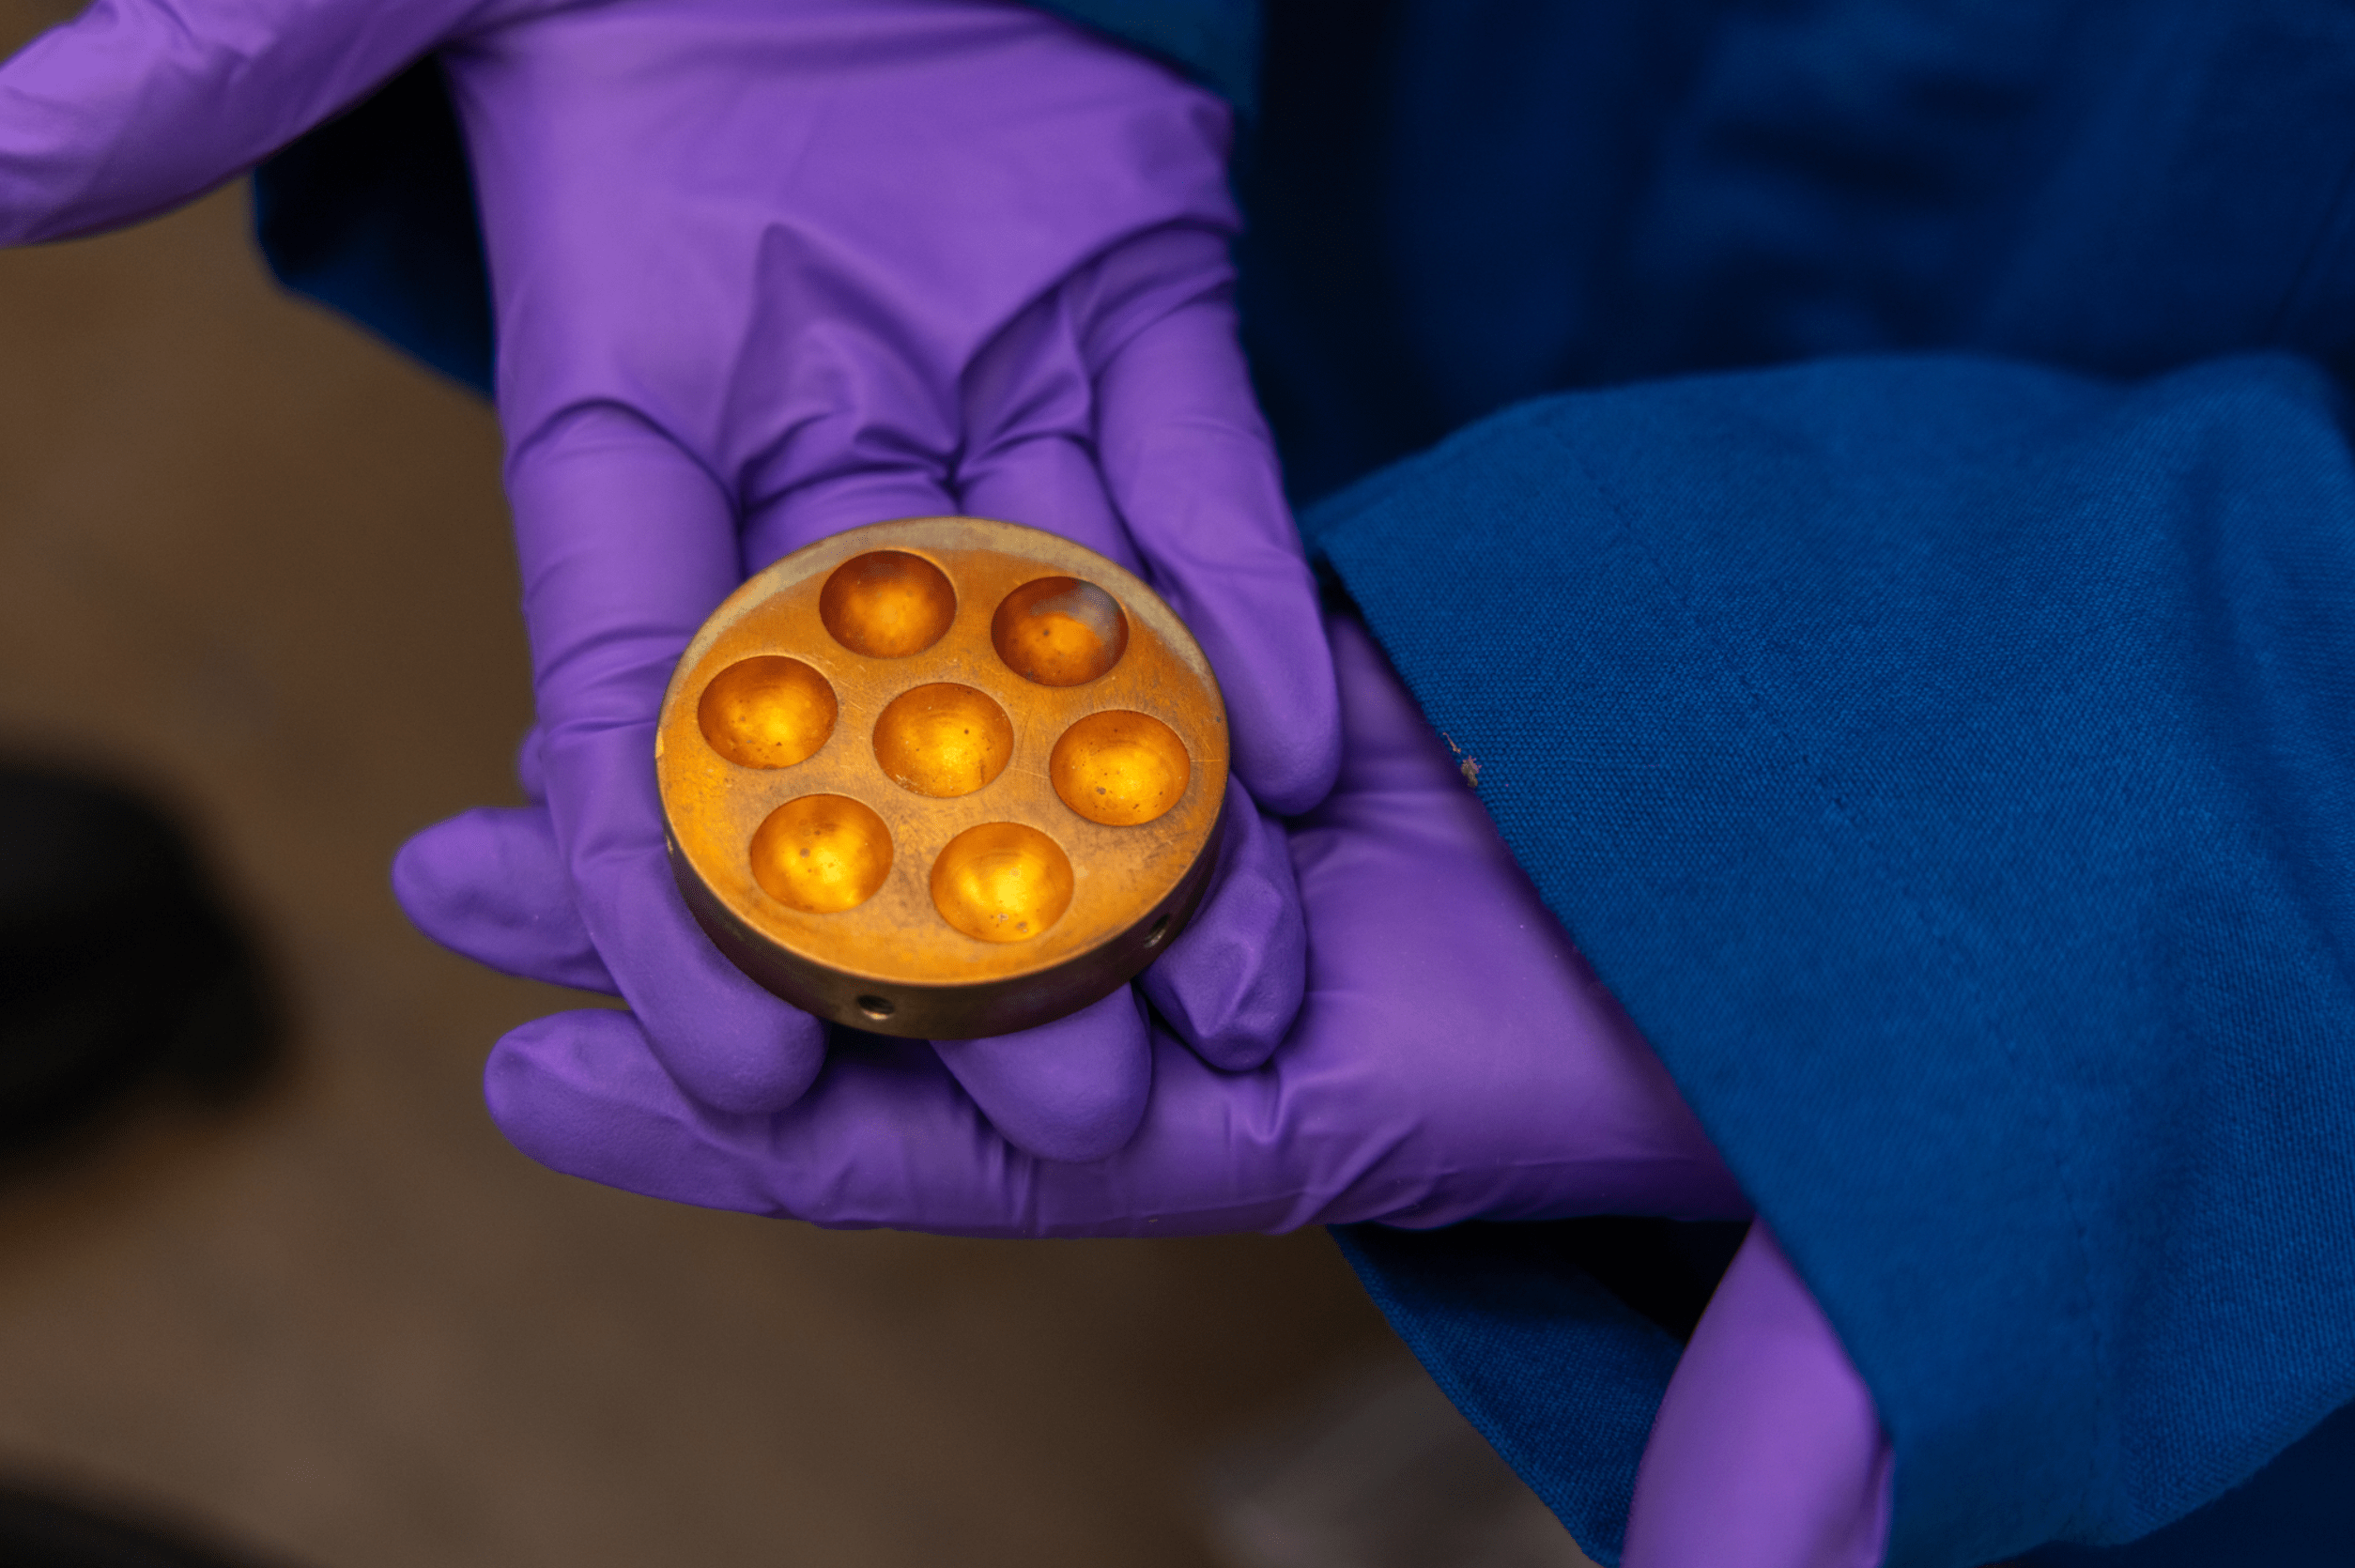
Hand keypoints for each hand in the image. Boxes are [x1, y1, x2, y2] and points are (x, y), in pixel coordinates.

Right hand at [3, 0, 1340, 1155]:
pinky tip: (1305, 752)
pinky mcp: (1140, 314)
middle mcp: (814, 449)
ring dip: (1161, 823)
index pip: (638, 695)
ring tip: (1240, 999)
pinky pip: (1203, 480)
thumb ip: (224, 64)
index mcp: (625, 413)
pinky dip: (1247, 605)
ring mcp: (990, 392)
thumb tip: (1, 161)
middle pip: (894, 731)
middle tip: (1071, 1113)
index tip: (753, 1072)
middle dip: (979, 926)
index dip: (681, 892)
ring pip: (1074, 649)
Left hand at [423, 616, 1889, 1565]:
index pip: (983, 1141)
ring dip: (788, 746)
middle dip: (693, 915)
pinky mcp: (1308, 689)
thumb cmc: (1854, 1090)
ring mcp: (1254, 830)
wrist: (1914, 892)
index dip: (765, 1121)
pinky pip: (1116, 653)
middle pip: (919, 949)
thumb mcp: (1826, 1300)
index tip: (539, 1091)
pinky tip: (836, 586)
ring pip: (981, 778)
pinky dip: (977, 626)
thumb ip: (1764, 1456)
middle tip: (463, 876)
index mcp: (1282, 1125)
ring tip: (570, 717)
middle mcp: (1228, 984)